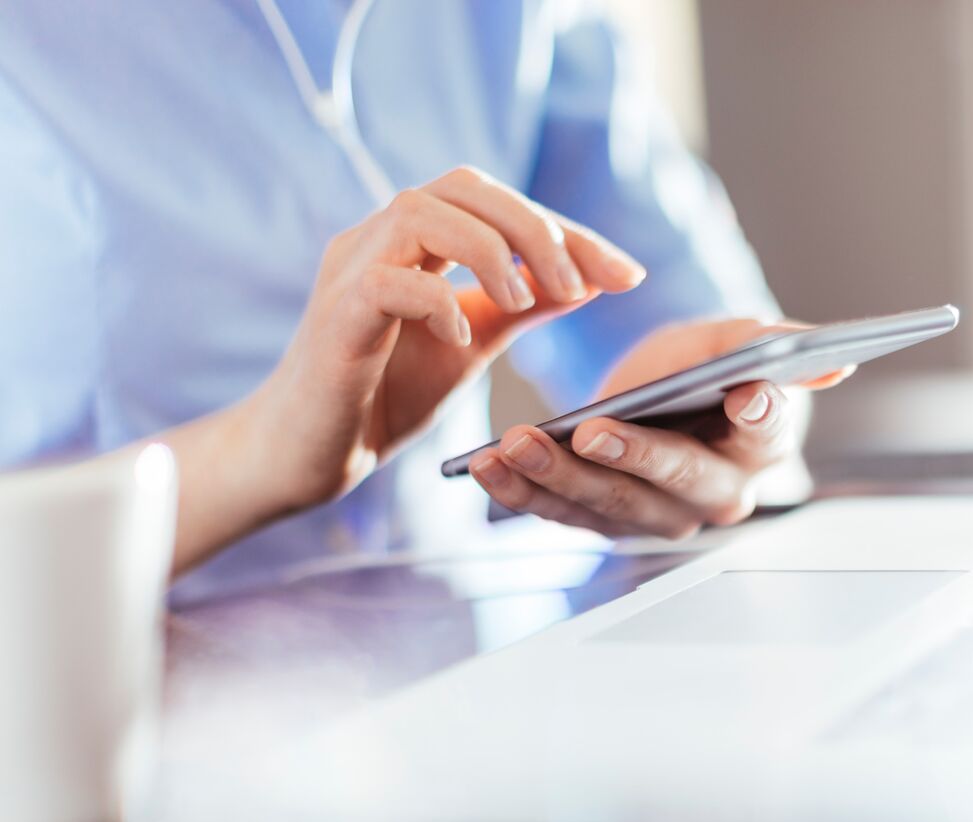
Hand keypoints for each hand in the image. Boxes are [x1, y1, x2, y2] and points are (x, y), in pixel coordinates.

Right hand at [241, 166, 644, 515]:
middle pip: (464, 187)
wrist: (313, 454)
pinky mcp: (334, 317)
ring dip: (489, 251)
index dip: (568, 231)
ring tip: (524, 301)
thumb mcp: (474, 342)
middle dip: (535, 228)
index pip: (498, 203)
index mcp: (416, 240)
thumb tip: (591, 279)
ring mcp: (351, 270)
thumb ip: (524, 307)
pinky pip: (387, 281)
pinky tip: (464, 339)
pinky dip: (438, 302)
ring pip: (422, 212)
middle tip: (581, 286)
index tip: (628, 276)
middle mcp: (380, 238)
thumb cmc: (386, 394)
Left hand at [469, 318, 850, 538]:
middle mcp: (715, 497)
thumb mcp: (737, 341)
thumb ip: (774, 348)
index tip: (746, 397)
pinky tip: (483, 464)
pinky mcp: (603, 519)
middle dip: (628, 459)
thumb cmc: (710, 365)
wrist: (666, 391)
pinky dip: (520, 490)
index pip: (765, 432)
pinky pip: (560, 512)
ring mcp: (657, 516)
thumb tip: (834, 363)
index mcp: (761, 448)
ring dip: (556, 478)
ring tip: (511, 445)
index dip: (757, 415)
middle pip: (672, 483)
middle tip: (590, 431)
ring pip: (607, 505)